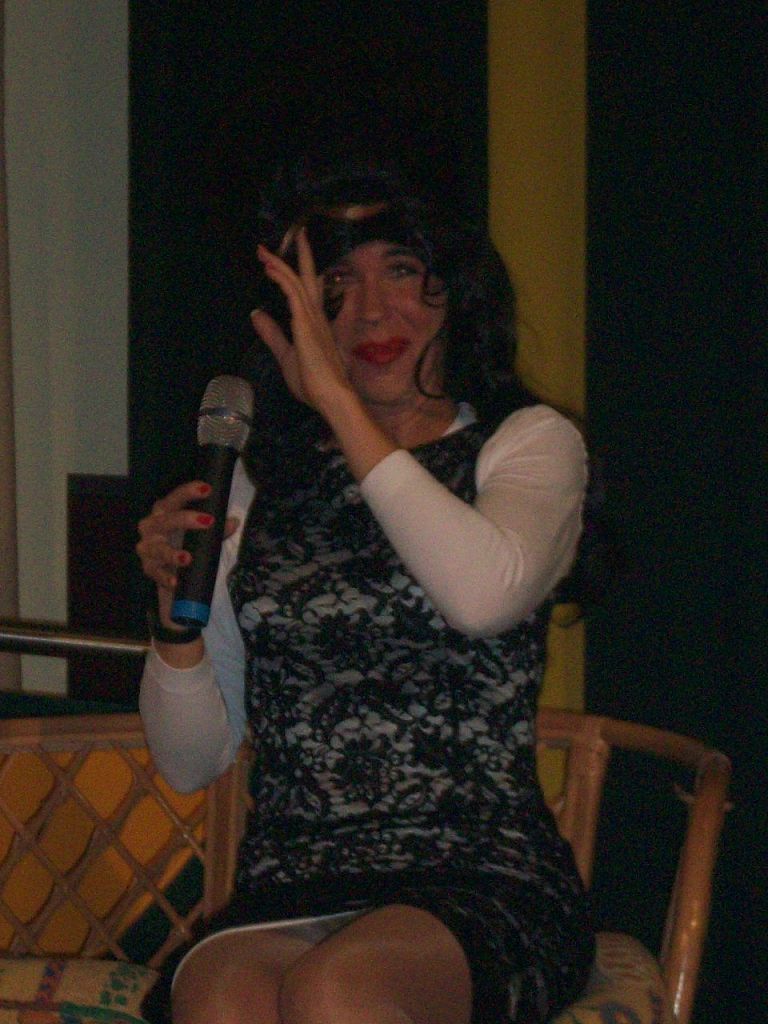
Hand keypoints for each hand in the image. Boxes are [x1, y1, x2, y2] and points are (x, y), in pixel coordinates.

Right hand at [136, 481, 237, 623]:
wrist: (172, 570)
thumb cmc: (186, 543)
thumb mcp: (203, 534)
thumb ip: (217, 529)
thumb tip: (233, 522)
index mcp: (164, 511)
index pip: (175, 498)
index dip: (189, 492)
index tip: (207, 489)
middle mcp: (151, 527)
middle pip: (166, 520)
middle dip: (186, 519)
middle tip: (208, 521)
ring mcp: (148, 548)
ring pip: (158, 549)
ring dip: (172, 554)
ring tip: (187, 558)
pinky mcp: (149, 568)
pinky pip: (156, 573)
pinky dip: (166, 577)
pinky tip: (175, 581)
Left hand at [251, 228, 351, 413]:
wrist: (332, 398)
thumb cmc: (314, 383)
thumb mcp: (286, 356)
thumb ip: (273, 334)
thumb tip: (257, 314)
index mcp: (315, 325)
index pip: (309, 291)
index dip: (300, 273)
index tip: (287, 261)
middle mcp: (316, 317)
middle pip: (308, 278)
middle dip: (301, 255)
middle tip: (296, 233)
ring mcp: (313, 319)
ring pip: (297, 282)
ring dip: (281, 264)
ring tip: (265, 251)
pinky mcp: (306, 325)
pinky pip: (293, 294)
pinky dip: (281, 278)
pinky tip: (270, 269)